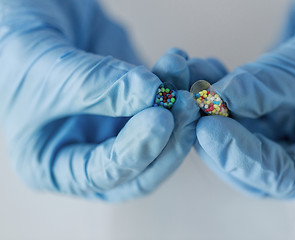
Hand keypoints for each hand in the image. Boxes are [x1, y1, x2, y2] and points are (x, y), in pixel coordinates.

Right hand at [0, 0, 200, 201]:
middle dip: (168, 137)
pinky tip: (179, 60)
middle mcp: (90, 153)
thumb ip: (96, 85)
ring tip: (182, 69)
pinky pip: (163, 101)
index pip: (105, 174)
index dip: (137, 150)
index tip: (160, 117)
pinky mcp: (134, 101)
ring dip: (177, 105)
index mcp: (56, 165)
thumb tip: (151, 94)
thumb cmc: (14, 47)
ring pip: (159, 133)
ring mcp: (116, 127)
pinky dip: (176, 82)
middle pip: (143, 164)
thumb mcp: (44, 68)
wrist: (30, 13)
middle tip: (187, 104)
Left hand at [195, 0, 294, 197]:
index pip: (282, 176)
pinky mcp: (261, 101)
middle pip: (246, 158)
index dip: (243, 157)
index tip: (211, 129)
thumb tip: (217, 99)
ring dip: (202, 105)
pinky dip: (210, 86)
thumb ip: (272, 84)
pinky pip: (229, 103)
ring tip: (185, 75)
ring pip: (231, 128)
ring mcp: (279, 123)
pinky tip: (198, 66)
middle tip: (188, 106)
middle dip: (212, 134)